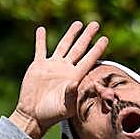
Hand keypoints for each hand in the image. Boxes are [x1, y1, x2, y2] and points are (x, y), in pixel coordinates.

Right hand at [10, 21, 108, 137]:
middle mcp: (65, 69)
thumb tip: (74, 82)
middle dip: (87, 36)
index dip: (97, 49)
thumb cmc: (52, 113)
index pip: (89, 59)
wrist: (34, 115)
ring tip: (78, 23)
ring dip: (70, 34)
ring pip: (63, 45)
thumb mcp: (65, 105)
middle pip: (79, 48)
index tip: (105, 38)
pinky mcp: (38, 66)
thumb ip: (71, 93)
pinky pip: (40, 49)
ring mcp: (52, 66)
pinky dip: (40, 39)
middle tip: (96, 23)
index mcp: (75, 77)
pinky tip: (42, 29)